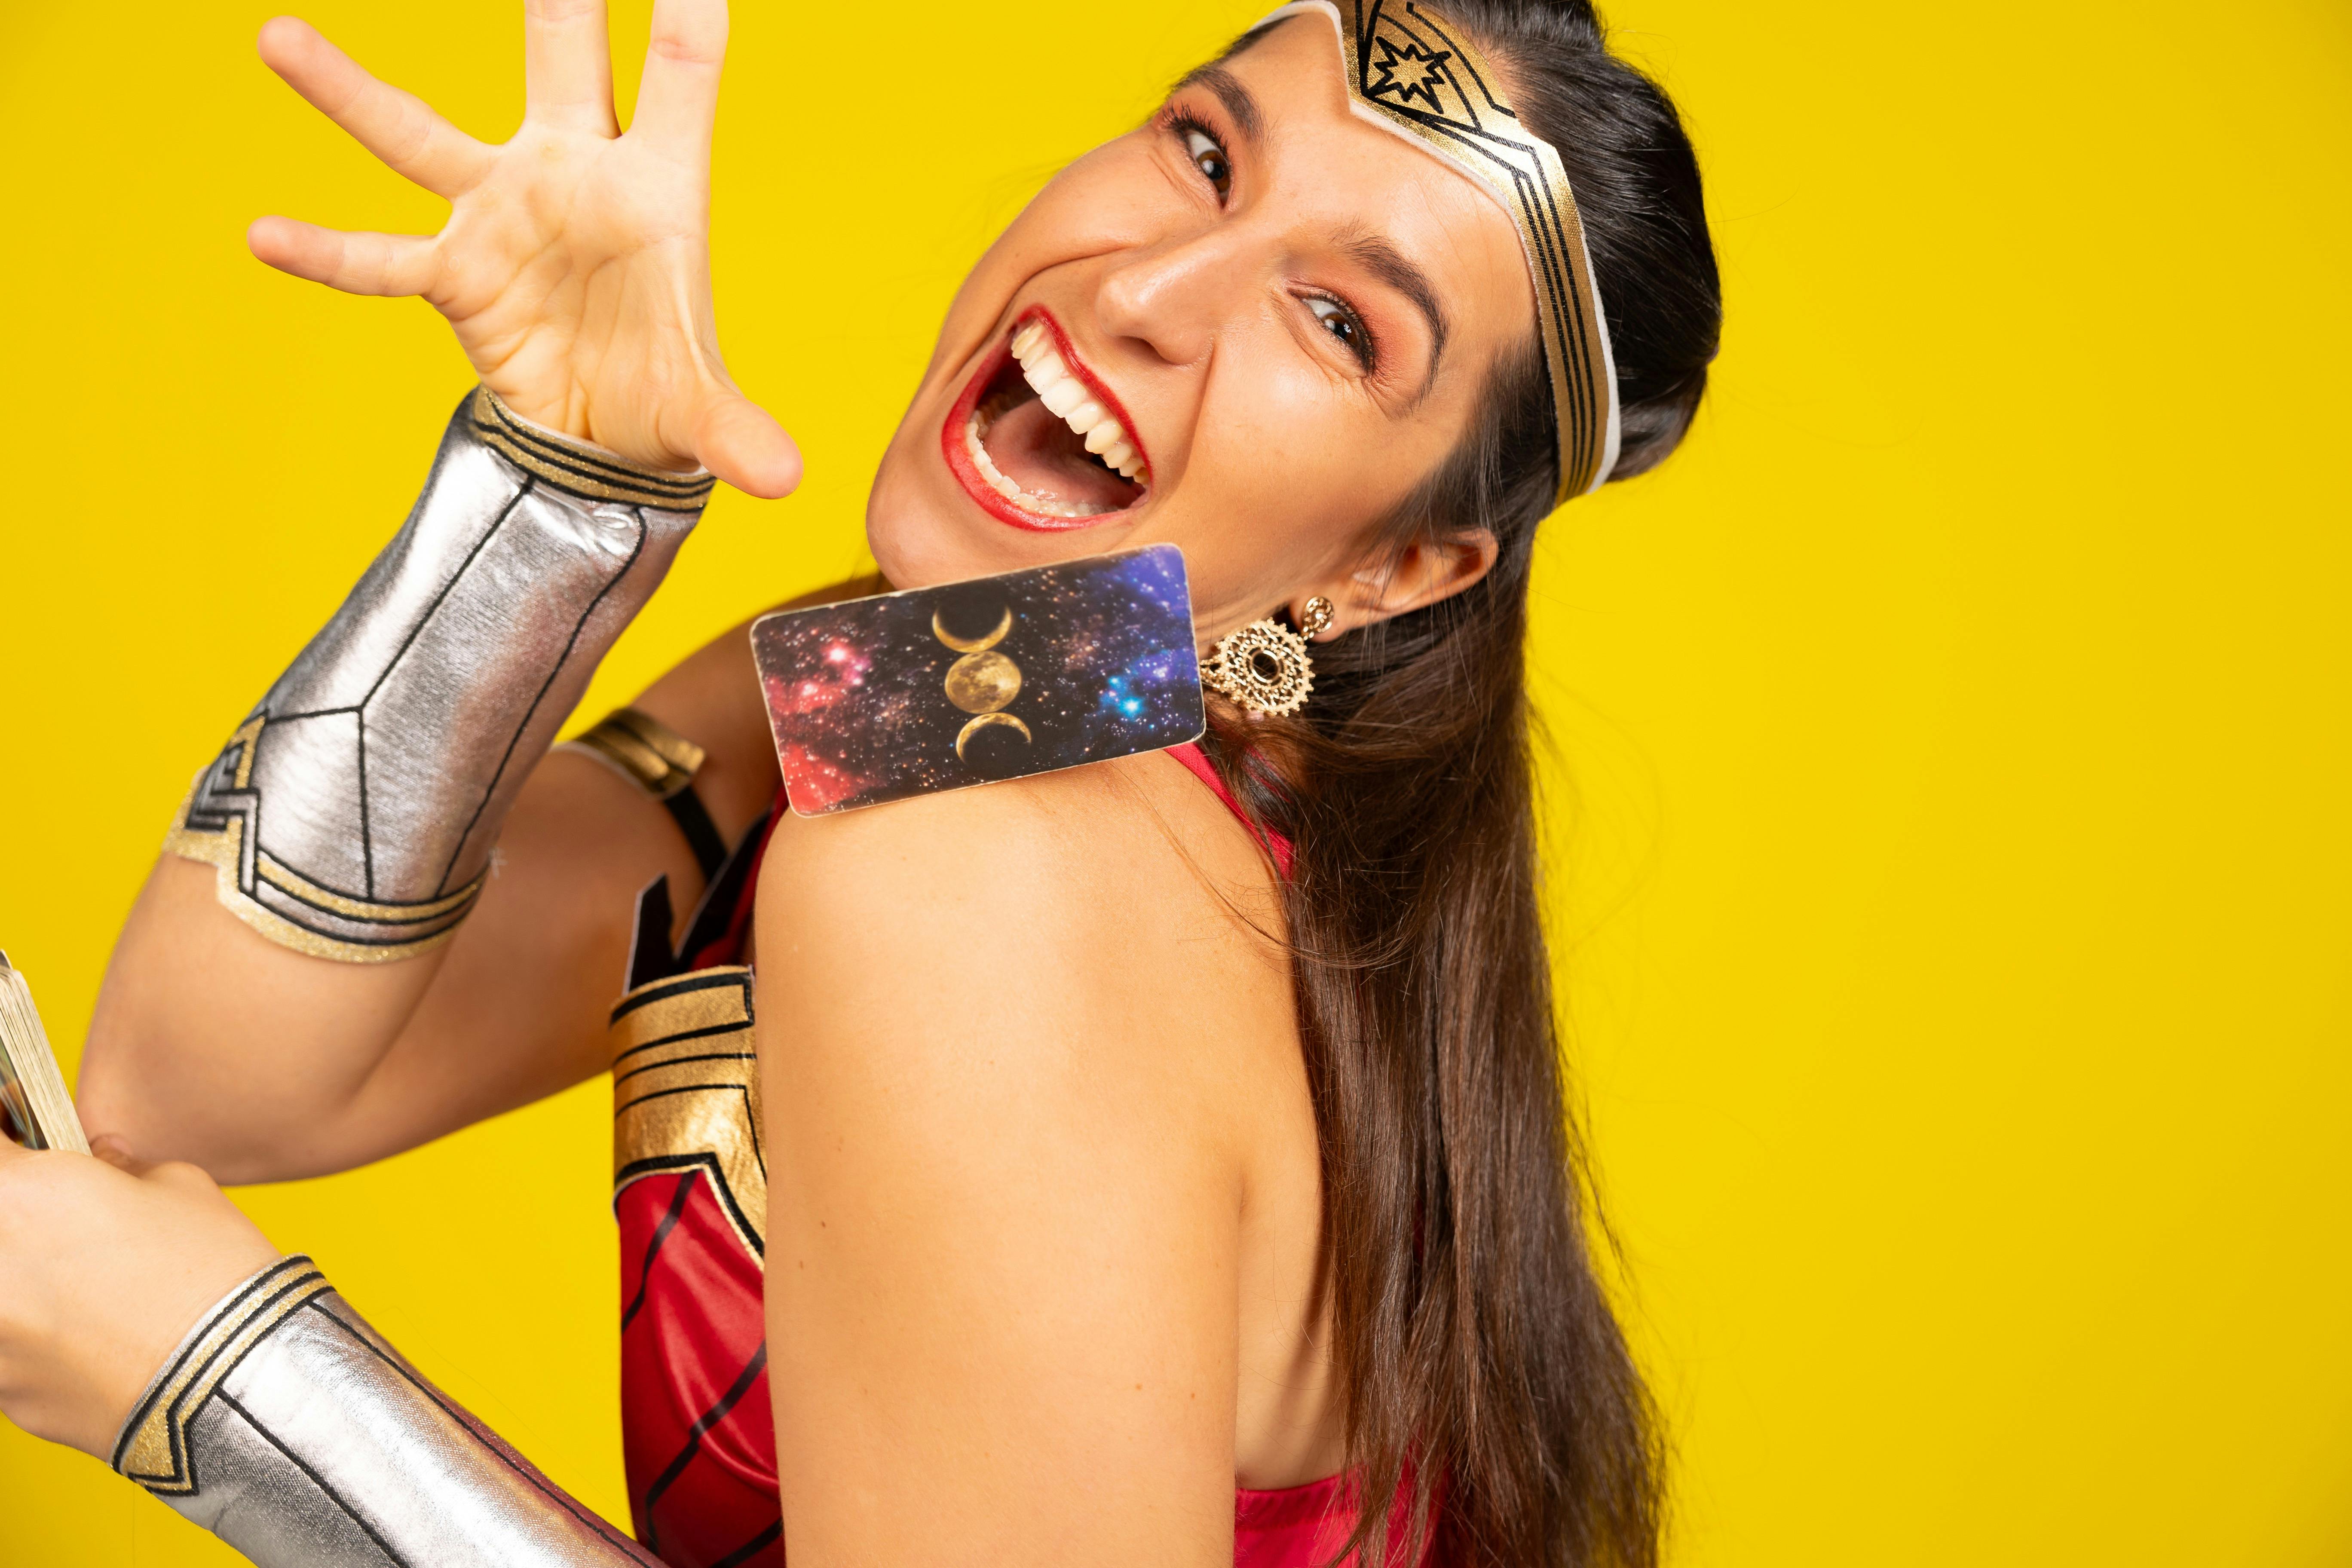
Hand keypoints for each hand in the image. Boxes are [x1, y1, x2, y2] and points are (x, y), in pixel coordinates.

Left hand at [0, 1137, 278, 1457]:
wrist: (236, 1381)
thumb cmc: (212, 1269)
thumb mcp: (178, 1186)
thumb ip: (116, 1168)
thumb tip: (99, 1165)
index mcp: (17, 1194)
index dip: (3, 1132)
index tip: (16, 1133)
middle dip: (18, 1213)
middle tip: (56, 1215)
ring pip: (0, 1289)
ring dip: (25, 1278)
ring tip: (82, 1285)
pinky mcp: (2, 1392)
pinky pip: (9, 1346)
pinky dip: (37, 1335)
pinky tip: (93, 1336)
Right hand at [247, 0, 800, 495]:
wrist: (607, 441)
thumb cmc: (664, 396)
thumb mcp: (704, 415)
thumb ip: (738, 435)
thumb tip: (784, 479)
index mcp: (661, 187)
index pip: (681, 76)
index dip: (685, 15)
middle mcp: (577, 173)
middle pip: (562, 56)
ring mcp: (506, 212)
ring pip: (421, 134)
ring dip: (350, 91)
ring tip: (278, 37)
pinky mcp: (456, 271)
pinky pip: (381, 257)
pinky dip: (326, 252)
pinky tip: (264, 234)